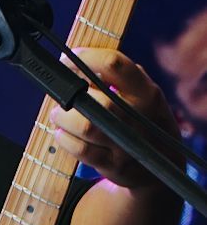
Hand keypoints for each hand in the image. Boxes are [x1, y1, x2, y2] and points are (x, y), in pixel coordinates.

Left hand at [49, 47, 182, 187]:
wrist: (165, 165)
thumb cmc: (144, 121)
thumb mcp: (143, 95)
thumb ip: (117, 78)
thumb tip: (77, 65)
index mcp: (146, 91)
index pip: (113, 64)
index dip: (84, 58)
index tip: (67, 61)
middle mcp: (139, 116)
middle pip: (95, 99)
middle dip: (70, 96)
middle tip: (63, 97)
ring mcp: (127, 143)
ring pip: (86, 126)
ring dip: (64, 119)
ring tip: (60, 116)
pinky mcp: (114, 166)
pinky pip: (81, 150)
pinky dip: (65, 139)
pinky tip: (64, 134)